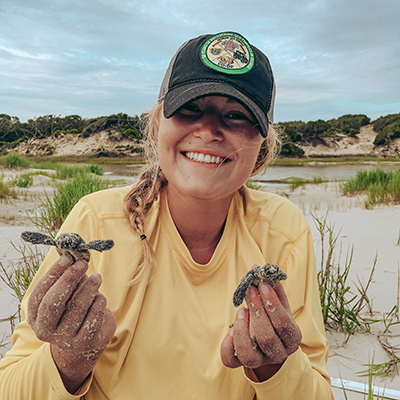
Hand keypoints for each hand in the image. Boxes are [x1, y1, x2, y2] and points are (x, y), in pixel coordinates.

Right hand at [27, 255, 115, 391]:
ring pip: (77, 306)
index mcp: (36, 316)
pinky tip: (100, 297)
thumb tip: (75, 258)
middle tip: (83, 264)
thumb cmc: (74, 310)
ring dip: (89, 287)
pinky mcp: (85, 342)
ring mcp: (65, 338)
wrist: (87, 340)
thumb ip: (67, 279)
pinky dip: (99, 301)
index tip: (67, 258)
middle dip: (68, 279)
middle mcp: (46, 330)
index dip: (53, 274)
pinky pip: (94, 314)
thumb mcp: (67, 296)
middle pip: (53, 302)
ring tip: (97, 278)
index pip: (39, 293)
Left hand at [220, 281, 300, 380]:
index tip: (261, 285)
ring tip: (241, 310)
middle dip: (257, 311)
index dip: (272, 303)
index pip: (284, 325)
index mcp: (292, 338)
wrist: (268, 340)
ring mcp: (259, 360)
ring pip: (249, 356)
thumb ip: (271, 286)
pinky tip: (230, 329)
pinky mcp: (241, 362)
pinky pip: (230, 360)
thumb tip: (257, 268)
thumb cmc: (273, 316)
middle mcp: (277, 353)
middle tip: (250, 290)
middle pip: (267, 338)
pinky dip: (228, 344)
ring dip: (241, 330)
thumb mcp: (277, 302)